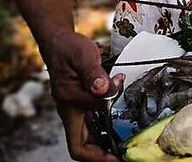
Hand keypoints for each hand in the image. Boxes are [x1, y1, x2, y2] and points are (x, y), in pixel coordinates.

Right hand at [44, 30, 124, 161]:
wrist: (60, 40)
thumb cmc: (69, 48)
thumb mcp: (82, 56)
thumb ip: (93, 73)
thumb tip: (104, 88)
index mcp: (69, 107)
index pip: (78, 145)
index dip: (97, 156)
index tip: (116, 157)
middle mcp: (72, 111)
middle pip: (86, 144)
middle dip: (106, 151)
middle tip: (128, 151)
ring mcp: (78, 107)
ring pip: (93, 133)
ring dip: (110, 138)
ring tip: (130, 139)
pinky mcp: (85, 100)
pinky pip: (98, 118)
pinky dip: (111, 121)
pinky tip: (125, 117)